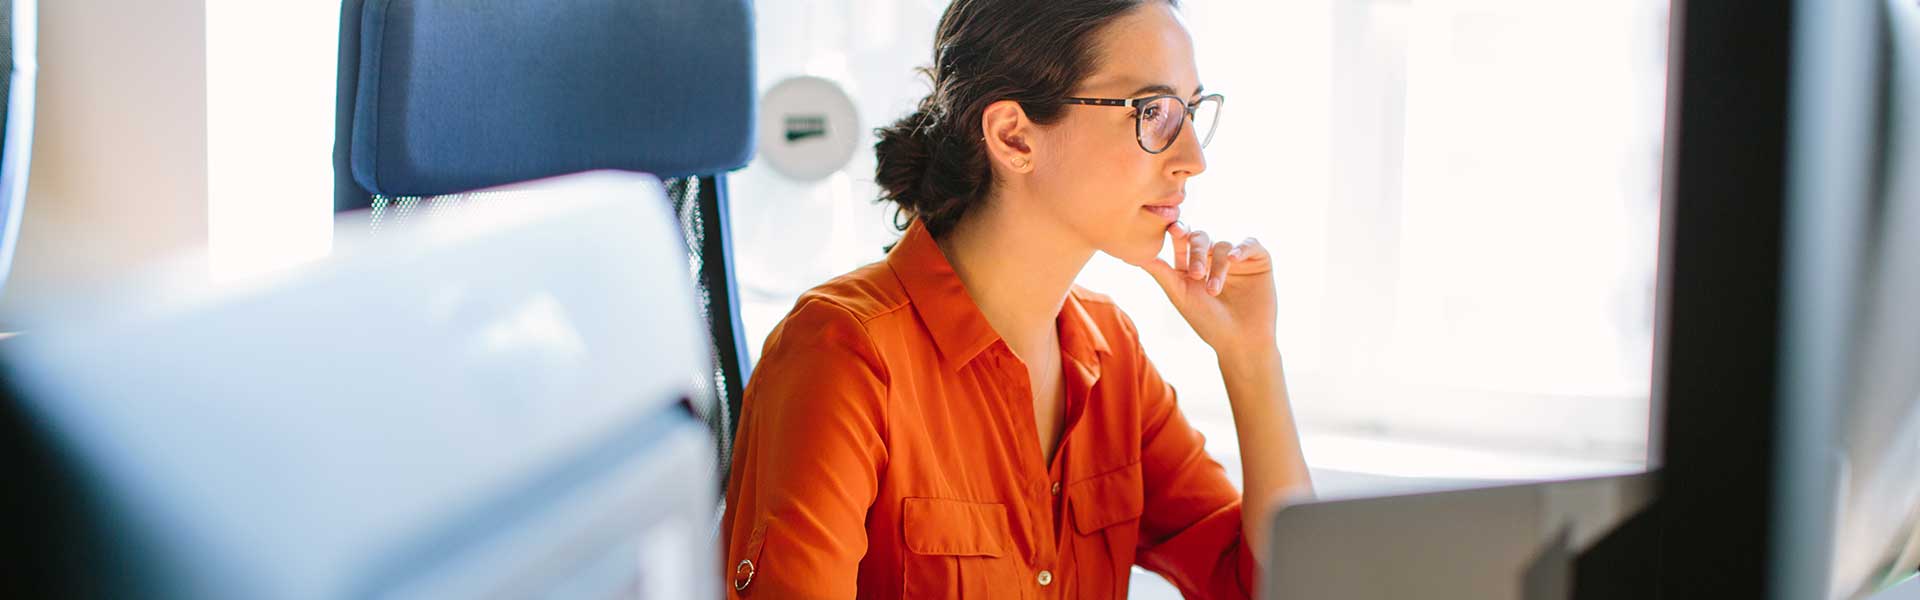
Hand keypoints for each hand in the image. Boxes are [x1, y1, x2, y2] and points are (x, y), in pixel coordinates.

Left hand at [1138, 221, 1277, 355]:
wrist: (1241, 342)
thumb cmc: (1208, 323)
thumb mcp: (1181, 295)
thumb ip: (1161, 272)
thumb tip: (1132, 254)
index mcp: (1191, 263)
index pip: (1183, 239)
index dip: (1178, 230)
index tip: (1173, 229)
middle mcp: (1213, 257)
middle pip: (1201, 238)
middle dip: (1197, 252)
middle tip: (1196, 274)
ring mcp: (1237, 258)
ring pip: (1223, 245)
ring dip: (1218, 266)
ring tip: (1214, 290)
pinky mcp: (1259, 261)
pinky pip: (1250, 244)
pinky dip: (1242, 248)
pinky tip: (1234, 258)